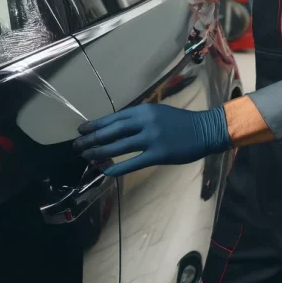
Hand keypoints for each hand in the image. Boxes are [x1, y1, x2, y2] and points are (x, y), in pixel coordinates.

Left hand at [73, 103, 231, 176]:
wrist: (204, 130)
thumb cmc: (179, 122)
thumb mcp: (157, 113)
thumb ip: (138, 119)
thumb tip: (114, 129)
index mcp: (143, 110)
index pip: (113, 118)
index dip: (95, 125)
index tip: (81, 130)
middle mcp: (145, 122)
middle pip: (112, 132)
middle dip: (92, 139)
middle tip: (77, 146)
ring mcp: (152, 138)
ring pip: (119, 147)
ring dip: (100, 153)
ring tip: (87, 158)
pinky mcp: (159, 154)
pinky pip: (133, 163)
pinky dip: (118, 168)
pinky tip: (106, 172)